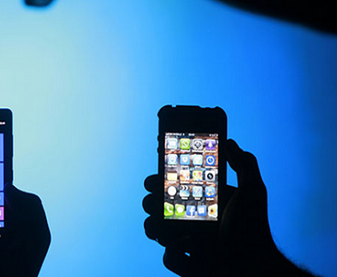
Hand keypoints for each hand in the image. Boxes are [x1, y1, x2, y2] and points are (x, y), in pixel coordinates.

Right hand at [143, 139, 284, 275]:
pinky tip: (188, 243)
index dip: (162, 173)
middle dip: (151, 197)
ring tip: (163, 218)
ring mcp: (182, 241)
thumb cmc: (254, 229)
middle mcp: (186, 219)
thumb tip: (229, 142)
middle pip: (156, 204)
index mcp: (197, 200)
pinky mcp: (184, 262)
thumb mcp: (254, 191)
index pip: (172, 183)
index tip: (160, 163)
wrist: (255, 265)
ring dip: (154, 223)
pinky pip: (168, 256)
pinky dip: (174, 251)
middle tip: (156, 191)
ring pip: (154, 228)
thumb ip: (244, 164)